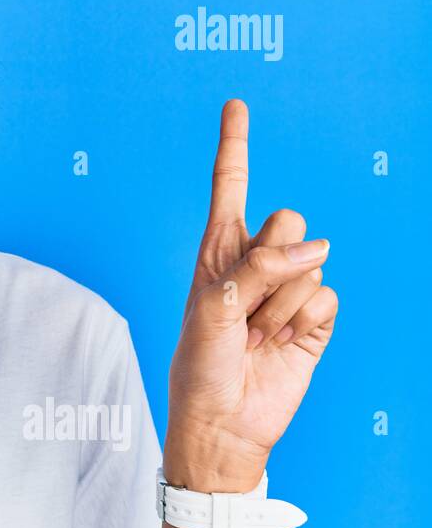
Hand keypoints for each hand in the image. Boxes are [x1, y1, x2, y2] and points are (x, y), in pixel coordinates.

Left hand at [164, 100, 338, 490]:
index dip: (235, 146)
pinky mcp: (314, 321)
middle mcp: (254, 264)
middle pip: (288, 221)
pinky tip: (281, 345)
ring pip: (310, 264)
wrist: (222, 423)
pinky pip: (327, 298)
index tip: (236, 104)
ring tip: (255, 336)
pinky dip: (304, 323)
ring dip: (280, 304)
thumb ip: (259, 270)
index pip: (231, 189)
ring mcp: (286, 291)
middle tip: (246, 305)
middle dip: (272, 259)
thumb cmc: (200, 366)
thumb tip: (318, 249)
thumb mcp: (212, 310)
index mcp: (217, 252)